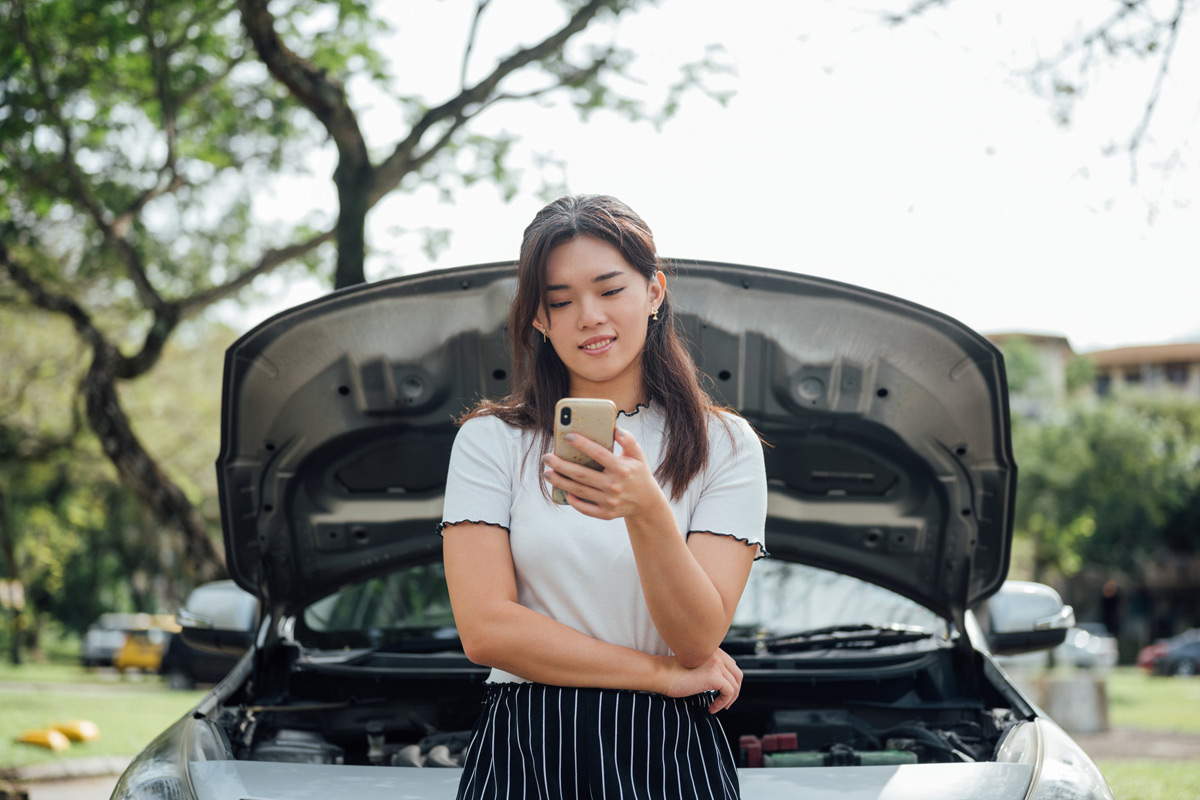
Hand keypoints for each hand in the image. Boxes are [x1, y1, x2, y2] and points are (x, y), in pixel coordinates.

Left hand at [542, 428, 666, 520]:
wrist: (646, 502)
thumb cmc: (638, 473)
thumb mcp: (637, 455)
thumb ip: (628, 440)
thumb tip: (615, 429)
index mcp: (622, 469)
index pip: (599, 454)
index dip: (583, 444)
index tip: (568, 436)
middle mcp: (615, 485)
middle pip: (582, 474)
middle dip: (561, 465)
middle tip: (546, 457)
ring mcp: (609, 501)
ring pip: (579, 491)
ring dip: (560, 482)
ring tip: (547, 473)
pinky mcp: (606, 513)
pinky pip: (585, 508)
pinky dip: (573, 501)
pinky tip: (563, 491)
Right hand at [662, 648, 742, 713]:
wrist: (662, 674)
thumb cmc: (672, 673)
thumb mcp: (695, 666)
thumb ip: (708, 668)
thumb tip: (721, 684)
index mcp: (712, 649)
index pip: (732, 665)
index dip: (730, 681)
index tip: (722, 693)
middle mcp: (717, 653)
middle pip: (737, 674)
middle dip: (735, 691)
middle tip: (725, 702)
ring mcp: (716, 664)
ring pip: (735, 685)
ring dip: (728, 699)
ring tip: (716, 706)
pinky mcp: (714, 676)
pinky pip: (729, 692)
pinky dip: (723, 703)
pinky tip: (712, 707)